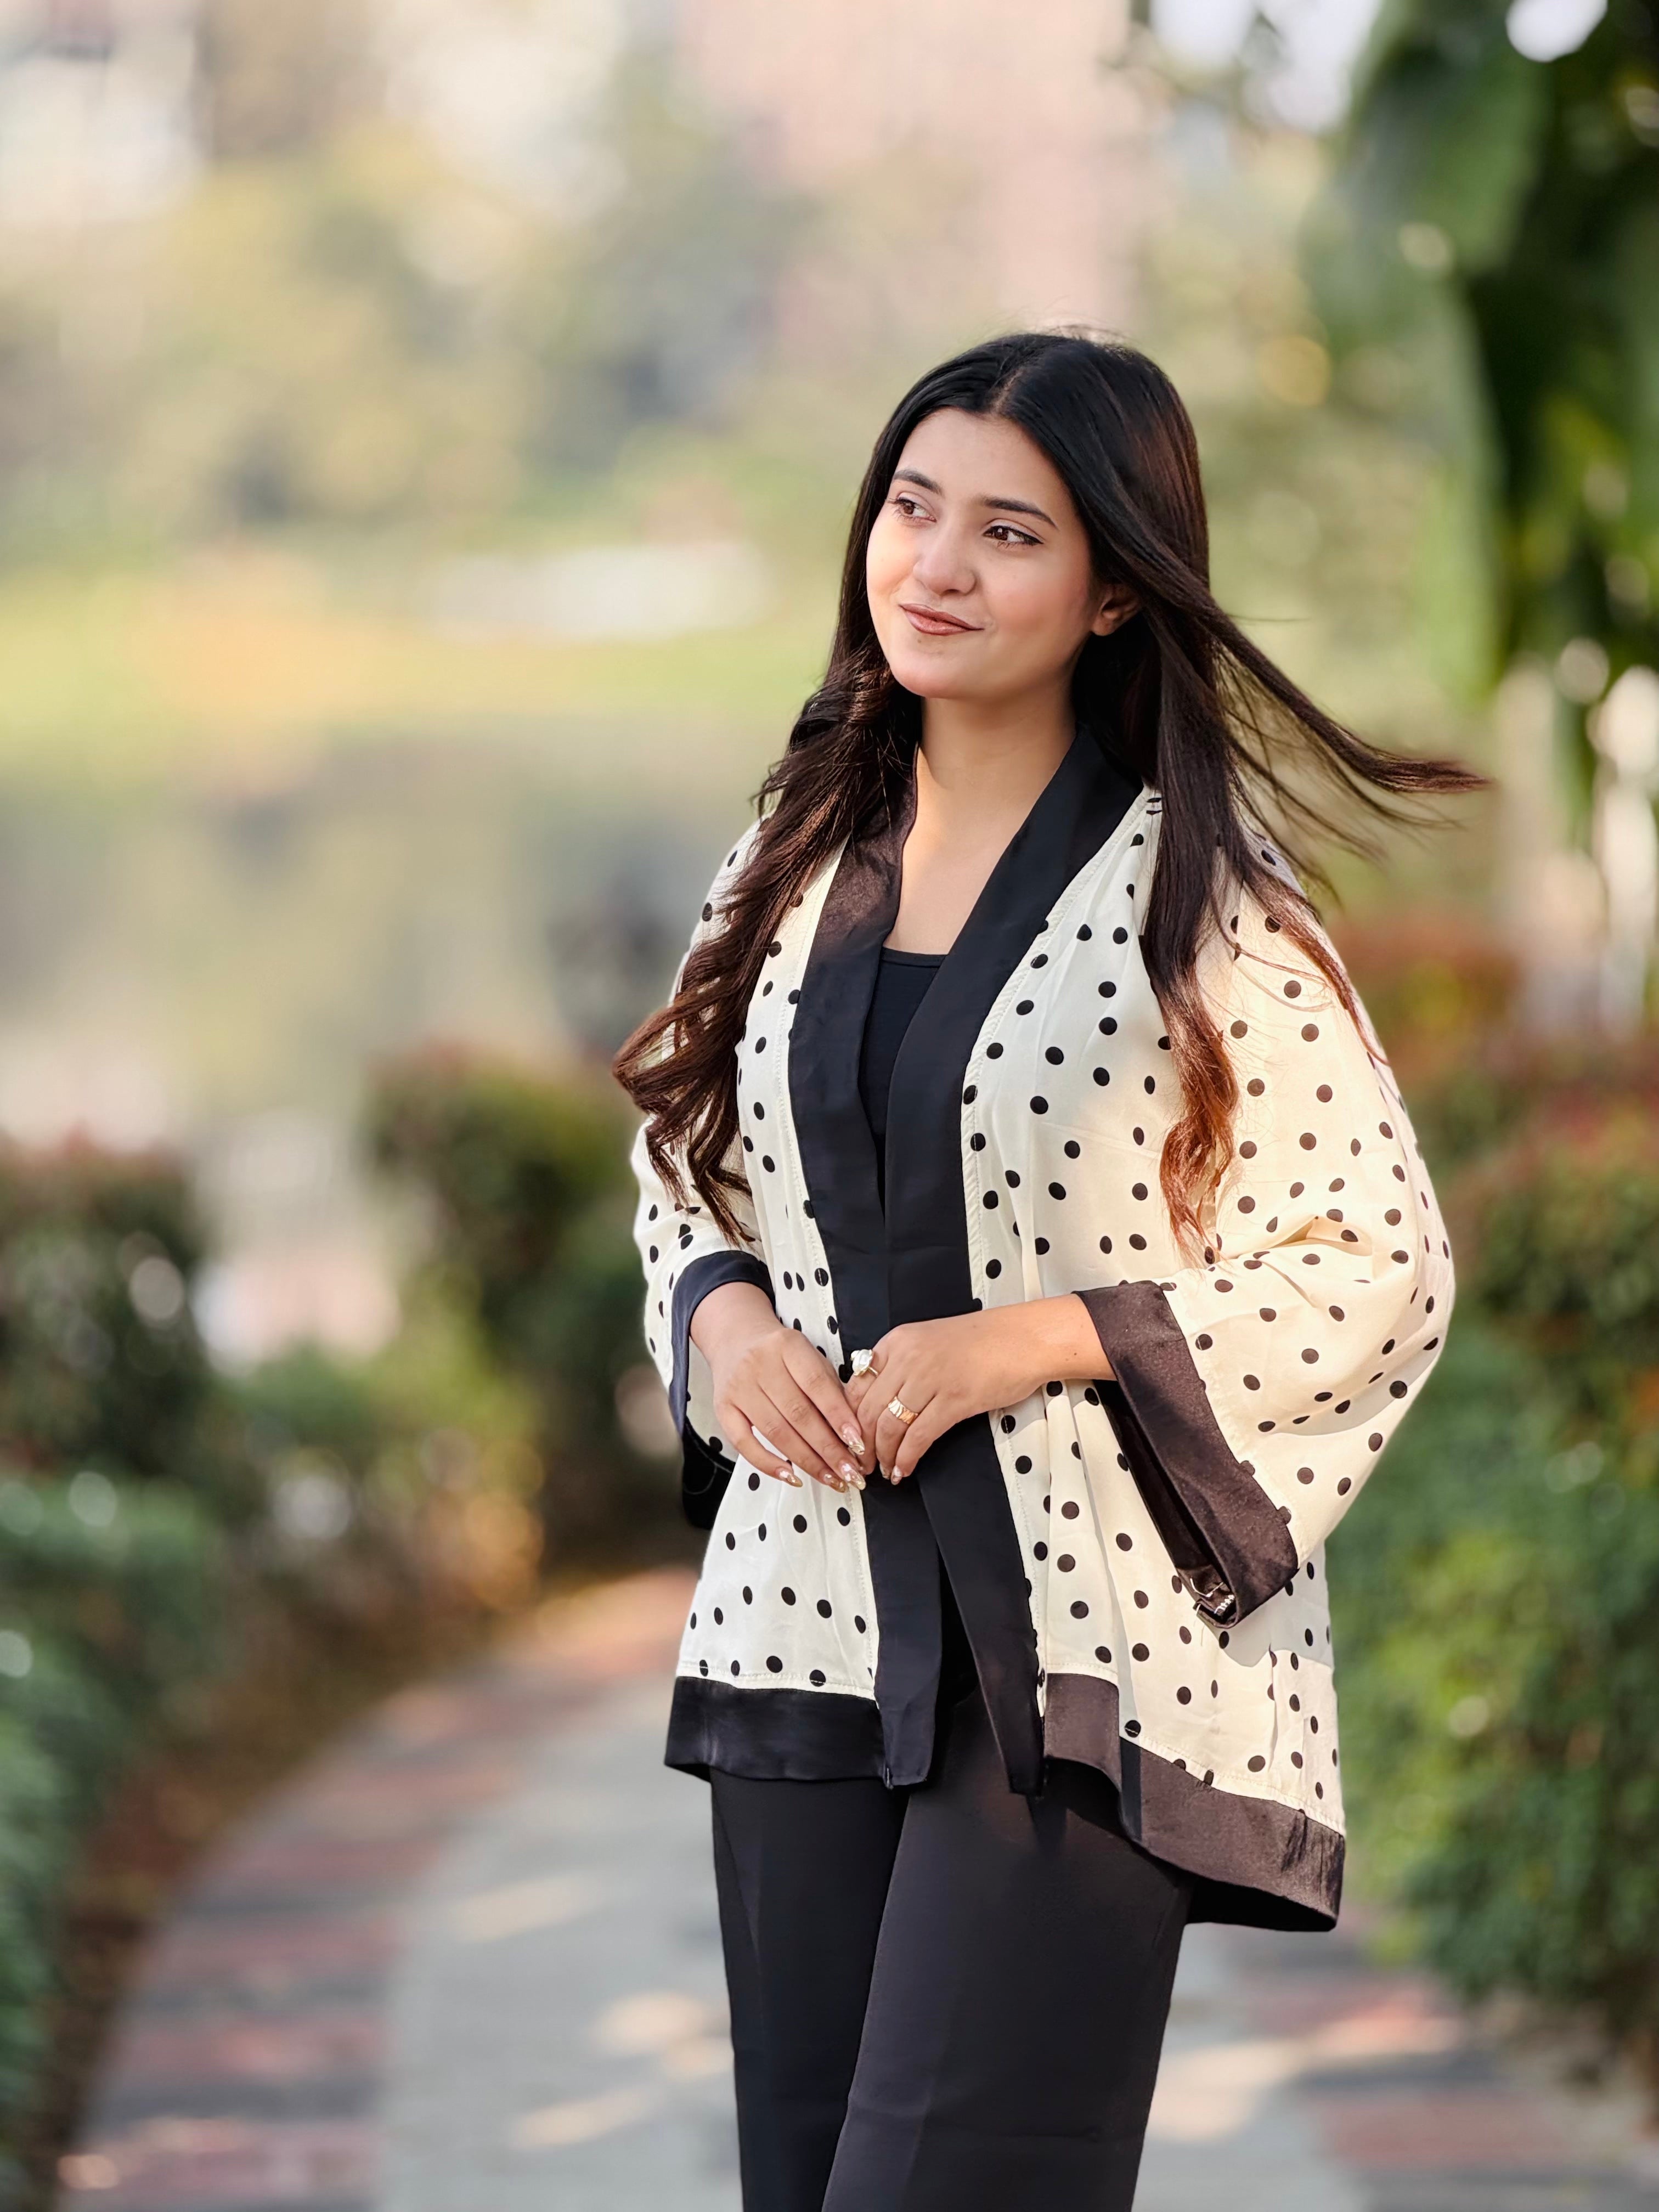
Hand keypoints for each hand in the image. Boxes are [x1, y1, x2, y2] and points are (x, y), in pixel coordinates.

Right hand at [692, 1281, 871, 1494]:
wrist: (734, 1337)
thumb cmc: (780, 1353)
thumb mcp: (809, 1356)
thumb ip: (829, 1387)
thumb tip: (853, 1433)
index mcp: (788, 1346)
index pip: (817, 1385)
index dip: (839, 1416)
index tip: (858, 1443)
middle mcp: (760, 1365)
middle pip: (798, 1414)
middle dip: (828, 1449)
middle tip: (850, 1472)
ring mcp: (738, 1388)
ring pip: (776, 1432)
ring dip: (807, 1461)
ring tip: (831, 1478)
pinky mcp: (723, 1408)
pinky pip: (744, 1443)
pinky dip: (769, 1463)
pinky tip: (791, 1476)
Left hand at [845, 1298, 1110, 1482]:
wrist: (1024, 1338)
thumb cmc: (982, 1342)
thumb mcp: (928, 1342)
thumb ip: (900, 1365)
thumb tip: (877, 1400)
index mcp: (897, 1342)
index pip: (856, 1386)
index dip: (847, 1419)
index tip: (849, 1439)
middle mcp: (908, 1358)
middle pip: (867, 1410)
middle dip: (860, 1444)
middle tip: (861, 1463)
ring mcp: (930, 1378)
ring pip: (889, 1426)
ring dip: (883, 1455)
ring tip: (884, 1470)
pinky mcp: (954, 1400)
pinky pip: (919, 1436)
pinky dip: (906, 1458)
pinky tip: (904, 1470)